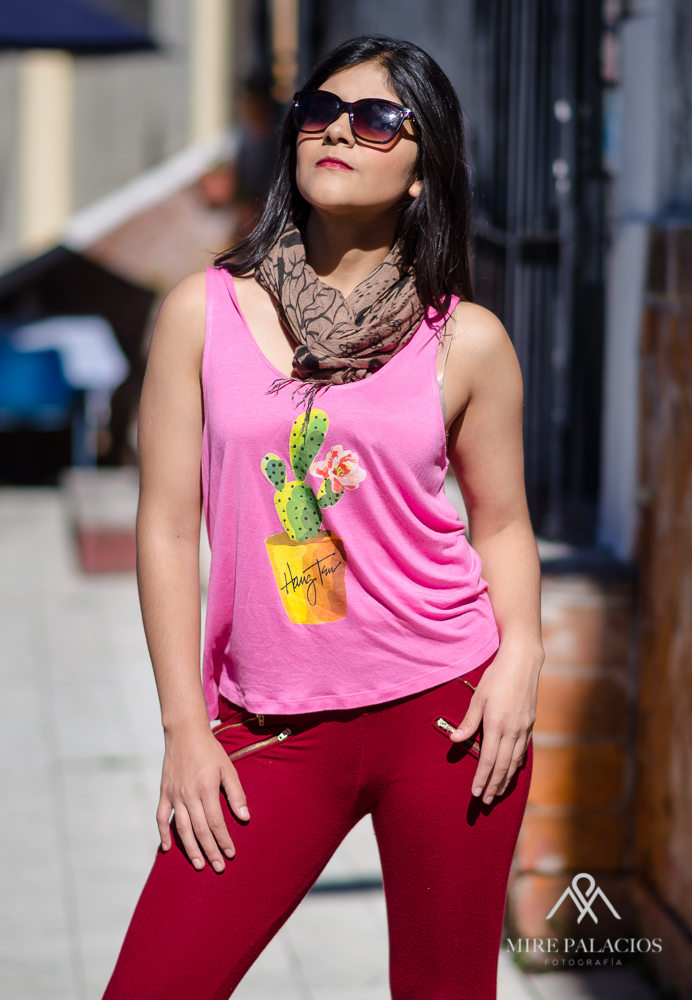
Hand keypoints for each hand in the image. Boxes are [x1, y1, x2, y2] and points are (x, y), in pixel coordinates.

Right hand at [157, 724, 249, 871]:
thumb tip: (245, 818)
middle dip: (210, 851)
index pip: (216, 822)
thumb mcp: (228, 768)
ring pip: (181, 828)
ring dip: (190, 849)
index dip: (223, 840)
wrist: (185, 733)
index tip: (231, 854)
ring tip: (198, 865)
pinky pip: (161, 817)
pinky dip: (163, 834)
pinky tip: (167, 849)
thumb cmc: (210, 750)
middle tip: (218, 867)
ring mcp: (174, 794)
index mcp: (207, 787)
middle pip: (199, 830)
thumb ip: (236, 793)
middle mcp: (189, 793)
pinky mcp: (164, 792)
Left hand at [449, 643, 541, 803]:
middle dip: (494, 786)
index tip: (475, 793)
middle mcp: (513, 729)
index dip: (482, 778)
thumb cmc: (496, 677)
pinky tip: (511, 772)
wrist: (523, 662)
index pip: (488, 759)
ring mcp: (524, 728)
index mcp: (497, 723)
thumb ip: (468, 722)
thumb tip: (454, 740)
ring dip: (505, 780)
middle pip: (503, 766)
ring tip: (497, 793)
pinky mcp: (530, 724)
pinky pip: (523, 752)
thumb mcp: (478, 697)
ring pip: (515, 762)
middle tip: (486, 802)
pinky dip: (516, 766)